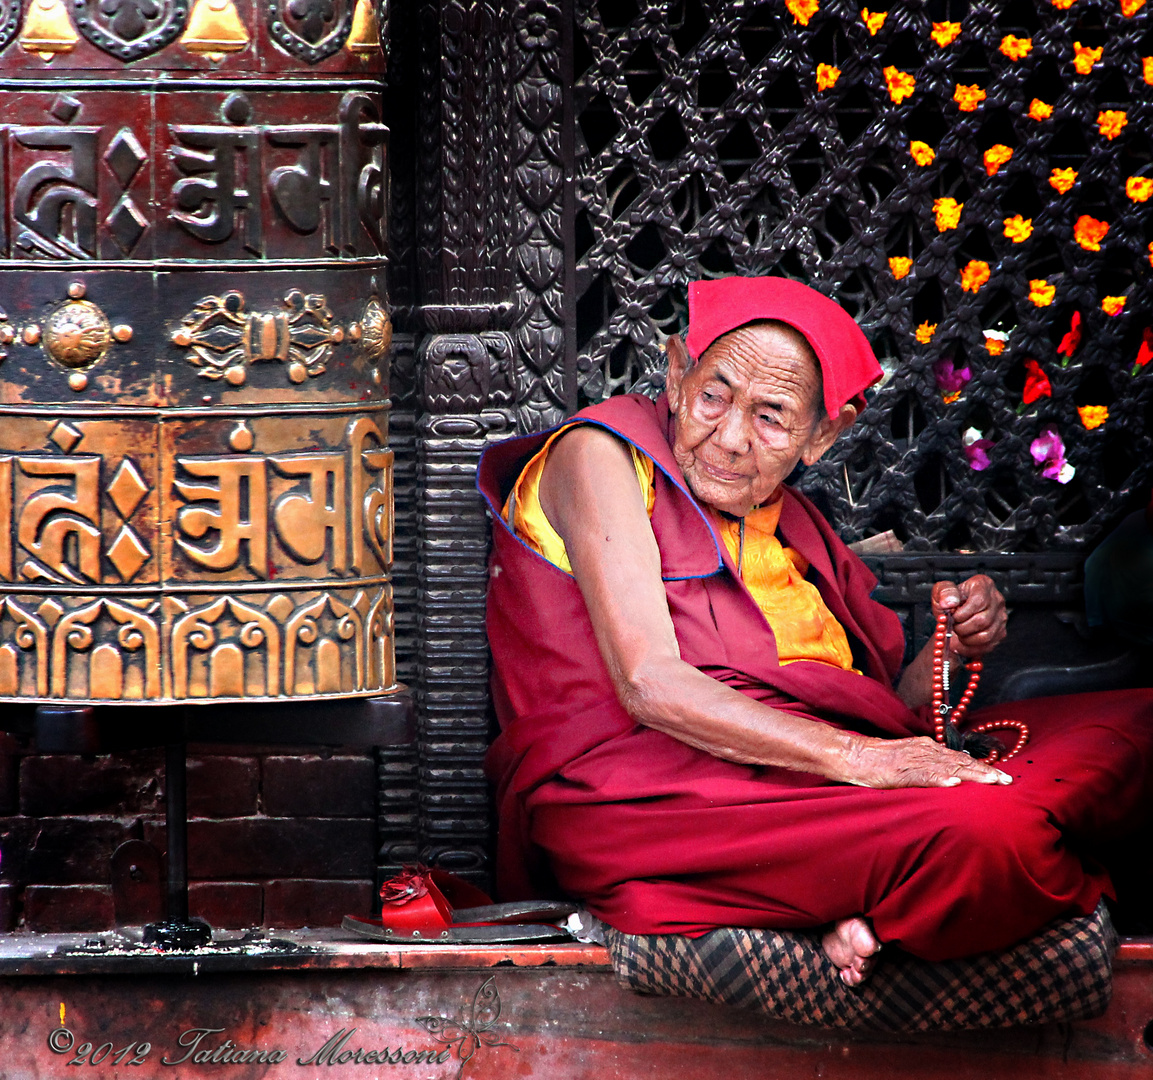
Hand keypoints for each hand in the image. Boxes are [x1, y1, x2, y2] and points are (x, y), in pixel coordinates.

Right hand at [841, 735, 1011, 788]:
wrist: (852, 755)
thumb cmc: (879, 761)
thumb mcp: (909, 761)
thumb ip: (931, 766)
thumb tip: (954, 777)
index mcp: (928, 748)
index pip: (961, 758)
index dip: (983, 767)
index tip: (1004, 777)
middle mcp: (924, 750)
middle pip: (960, 760)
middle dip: (985, 771)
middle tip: (1007, 781)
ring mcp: (913, 759)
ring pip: (947, 766)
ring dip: (971, 774)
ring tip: (990, 782)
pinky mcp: (899, 770)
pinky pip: (923, 774)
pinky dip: (939, 777)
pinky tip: (953, 782)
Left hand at [931, 575, 1006, 658]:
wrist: (954, 614)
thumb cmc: (950, 601)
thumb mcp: (941, 591)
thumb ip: (944, 592)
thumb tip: (950, 602)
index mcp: (983, 585)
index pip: (979, 601)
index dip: (963, 613)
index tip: (953, 617)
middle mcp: (997, 600)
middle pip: (983, 620)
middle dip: (963, 628)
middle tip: (954, 626)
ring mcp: (1001, 617)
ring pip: (987, 635)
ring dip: (967, 639)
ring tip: (959, 633)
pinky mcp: (1000, 632)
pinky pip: (988, 645)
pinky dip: (972, 648)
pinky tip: (963, 642)